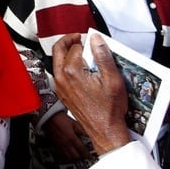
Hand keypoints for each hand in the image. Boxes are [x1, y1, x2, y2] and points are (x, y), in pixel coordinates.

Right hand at [42, 111, 91, 160]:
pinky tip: (70, 154)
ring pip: (68, 158)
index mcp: (72, 138)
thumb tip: (88, 137)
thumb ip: (82, 131)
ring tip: (78, 156)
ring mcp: (60, 146)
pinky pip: (62, 155)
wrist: (49, 118)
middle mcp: (66, 144)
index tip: (91, 157)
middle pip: (75, 156)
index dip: (87, 154)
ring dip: (74, 158)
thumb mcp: (75, 123)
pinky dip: (67, 157)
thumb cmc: (62, 119)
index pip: (82, 149)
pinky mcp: (55, 146)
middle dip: (81, 158)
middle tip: (85, 156)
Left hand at [52, 33, 130, 155]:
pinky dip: (66, 65)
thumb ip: (103, 55)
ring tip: (82, 51)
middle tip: (80, 38)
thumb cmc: (109, 109)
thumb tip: (96, 38)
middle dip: (68, 40)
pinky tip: (80, 67)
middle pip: (58, 50)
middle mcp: (62, 79)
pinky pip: (59, 73)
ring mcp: (60, 87)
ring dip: (67, 52)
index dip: (86, 41)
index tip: (94, 42)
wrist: (105, 130)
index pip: (75, 47)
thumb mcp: (112, 78)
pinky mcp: (62, 94)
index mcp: (72, 73)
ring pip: (57, 61)